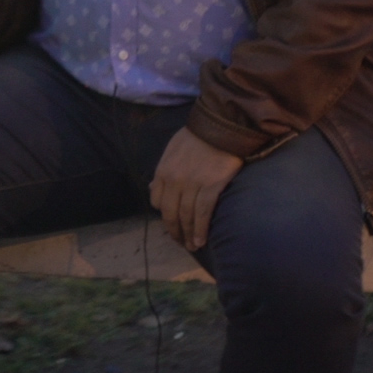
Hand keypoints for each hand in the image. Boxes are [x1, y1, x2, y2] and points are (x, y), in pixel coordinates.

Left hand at [148, 128, 244, 252]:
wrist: (220, 126)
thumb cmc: (197, 136)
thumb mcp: (171, 149)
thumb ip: (163, 171)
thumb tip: (153, 190)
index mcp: (163, 171)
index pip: (157, 201)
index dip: (164, 215)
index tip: (172, 223)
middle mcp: (174, 180)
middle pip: (170, 213)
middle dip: (175, 231)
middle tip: (181, 243)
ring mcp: (192, 185)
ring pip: (186, 216)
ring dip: (188, 235)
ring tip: (193, 246)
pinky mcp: (211, 187)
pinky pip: (203, 213)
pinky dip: (201, 229)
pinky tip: (201, 240)